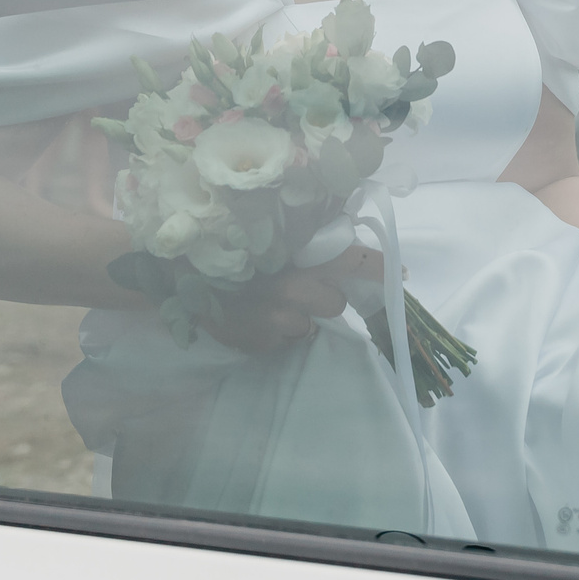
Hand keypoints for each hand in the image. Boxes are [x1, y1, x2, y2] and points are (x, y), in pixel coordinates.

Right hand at [206, 246, 384, 353]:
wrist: (177, 275)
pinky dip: (272, 333)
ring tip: (268, 304)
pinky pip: (282, 342)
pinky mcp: (259, 343)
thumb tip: (345, 245)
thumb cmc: (226, 250)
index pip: (350, 259)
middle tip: (300, 290)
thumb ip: (301, 238)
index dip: (377, 268)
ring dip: (296, 318)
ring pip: (308, 327)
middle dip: (324, 298)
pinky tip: (250, 318)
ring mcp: (274, 318)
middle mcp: (290, 284)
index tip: (401, 277)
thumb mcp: (266, 236)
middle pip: (334, 303)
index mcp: (295, 252)